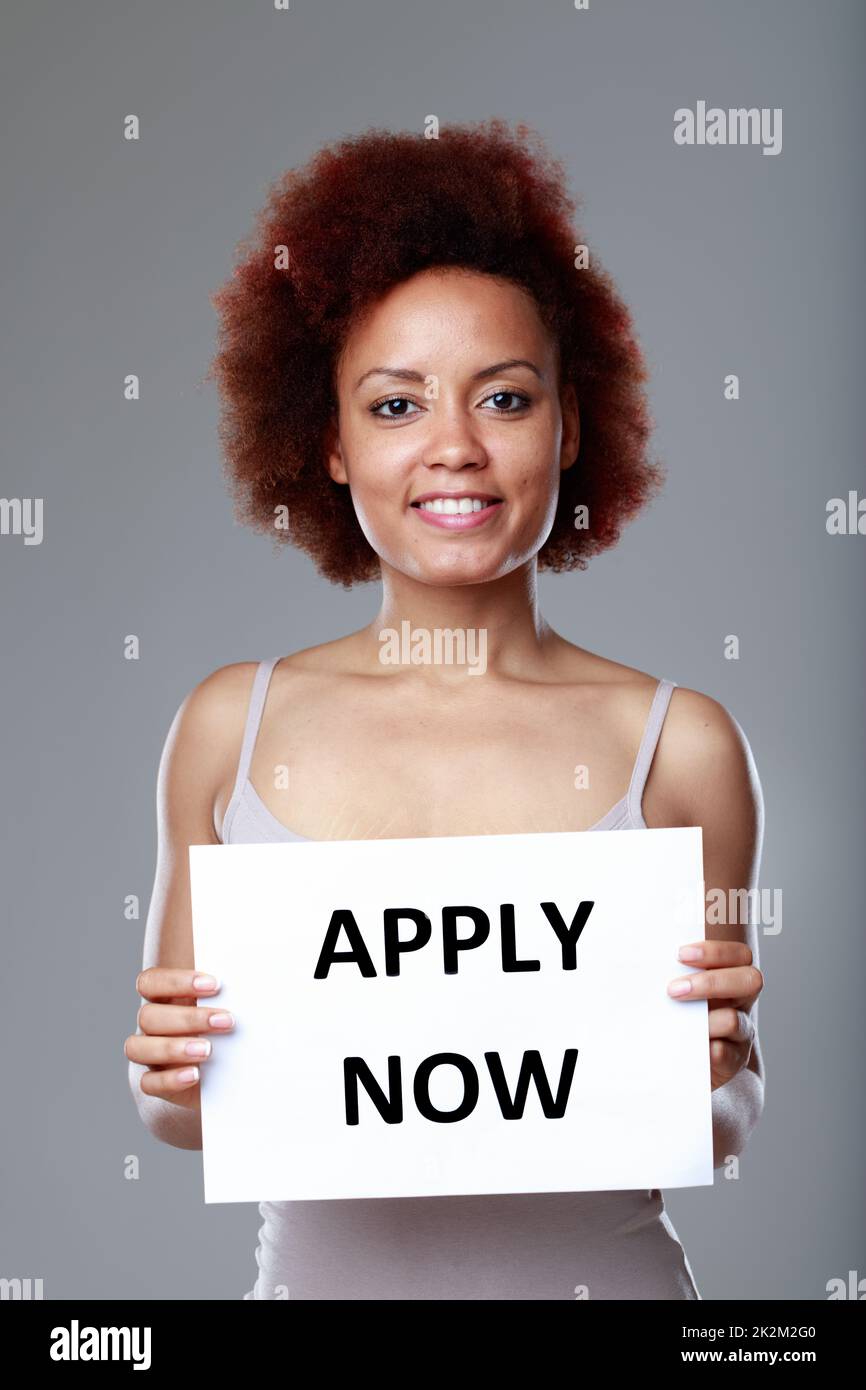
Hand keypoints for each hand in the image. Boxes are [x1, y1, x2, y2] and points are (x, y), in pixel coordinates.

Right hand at [124, 968, 234, 1108]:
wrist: (223, 1073)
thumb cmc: (225, 1028)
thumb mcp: (226, 1007)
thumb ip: (228, 993)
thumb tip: (252, 977)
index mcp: (163, 998)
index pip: (150, 982)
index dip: (176, 981)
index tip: (215, 985)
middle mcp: (151, 1025)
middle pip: (147, 1016)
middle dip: (188, 1018)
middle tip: (226, 1021)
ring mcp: (148, 1055)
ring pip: (138, 1047)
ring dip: (173, 1048)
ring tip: (208, 1050)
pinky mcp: (154, 1083)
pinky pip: (149, 1083)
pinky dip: (170, 1079)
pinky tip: (195, 1075)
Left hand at [668, 941, 762, 1090]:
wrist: (685, 1062)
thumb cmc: (675, 1015)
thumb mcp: (675, 991)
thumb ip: (669, 974)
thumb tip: (635, 958)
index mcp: (729, 978)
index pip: (739, 955)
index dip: (715, 951)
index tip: (680, 955)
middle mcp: (741, 1003)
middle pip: (751, 981)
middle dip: (711, 982)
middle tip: (674, 990)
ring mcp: (741, 1034)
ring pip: (736, 1020)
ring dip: (706, 1019)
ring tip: (679, 1022)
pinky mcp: (733, 1062)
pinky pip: (727, 1055)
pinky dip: (709, 1051)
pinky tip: (692, 1048)